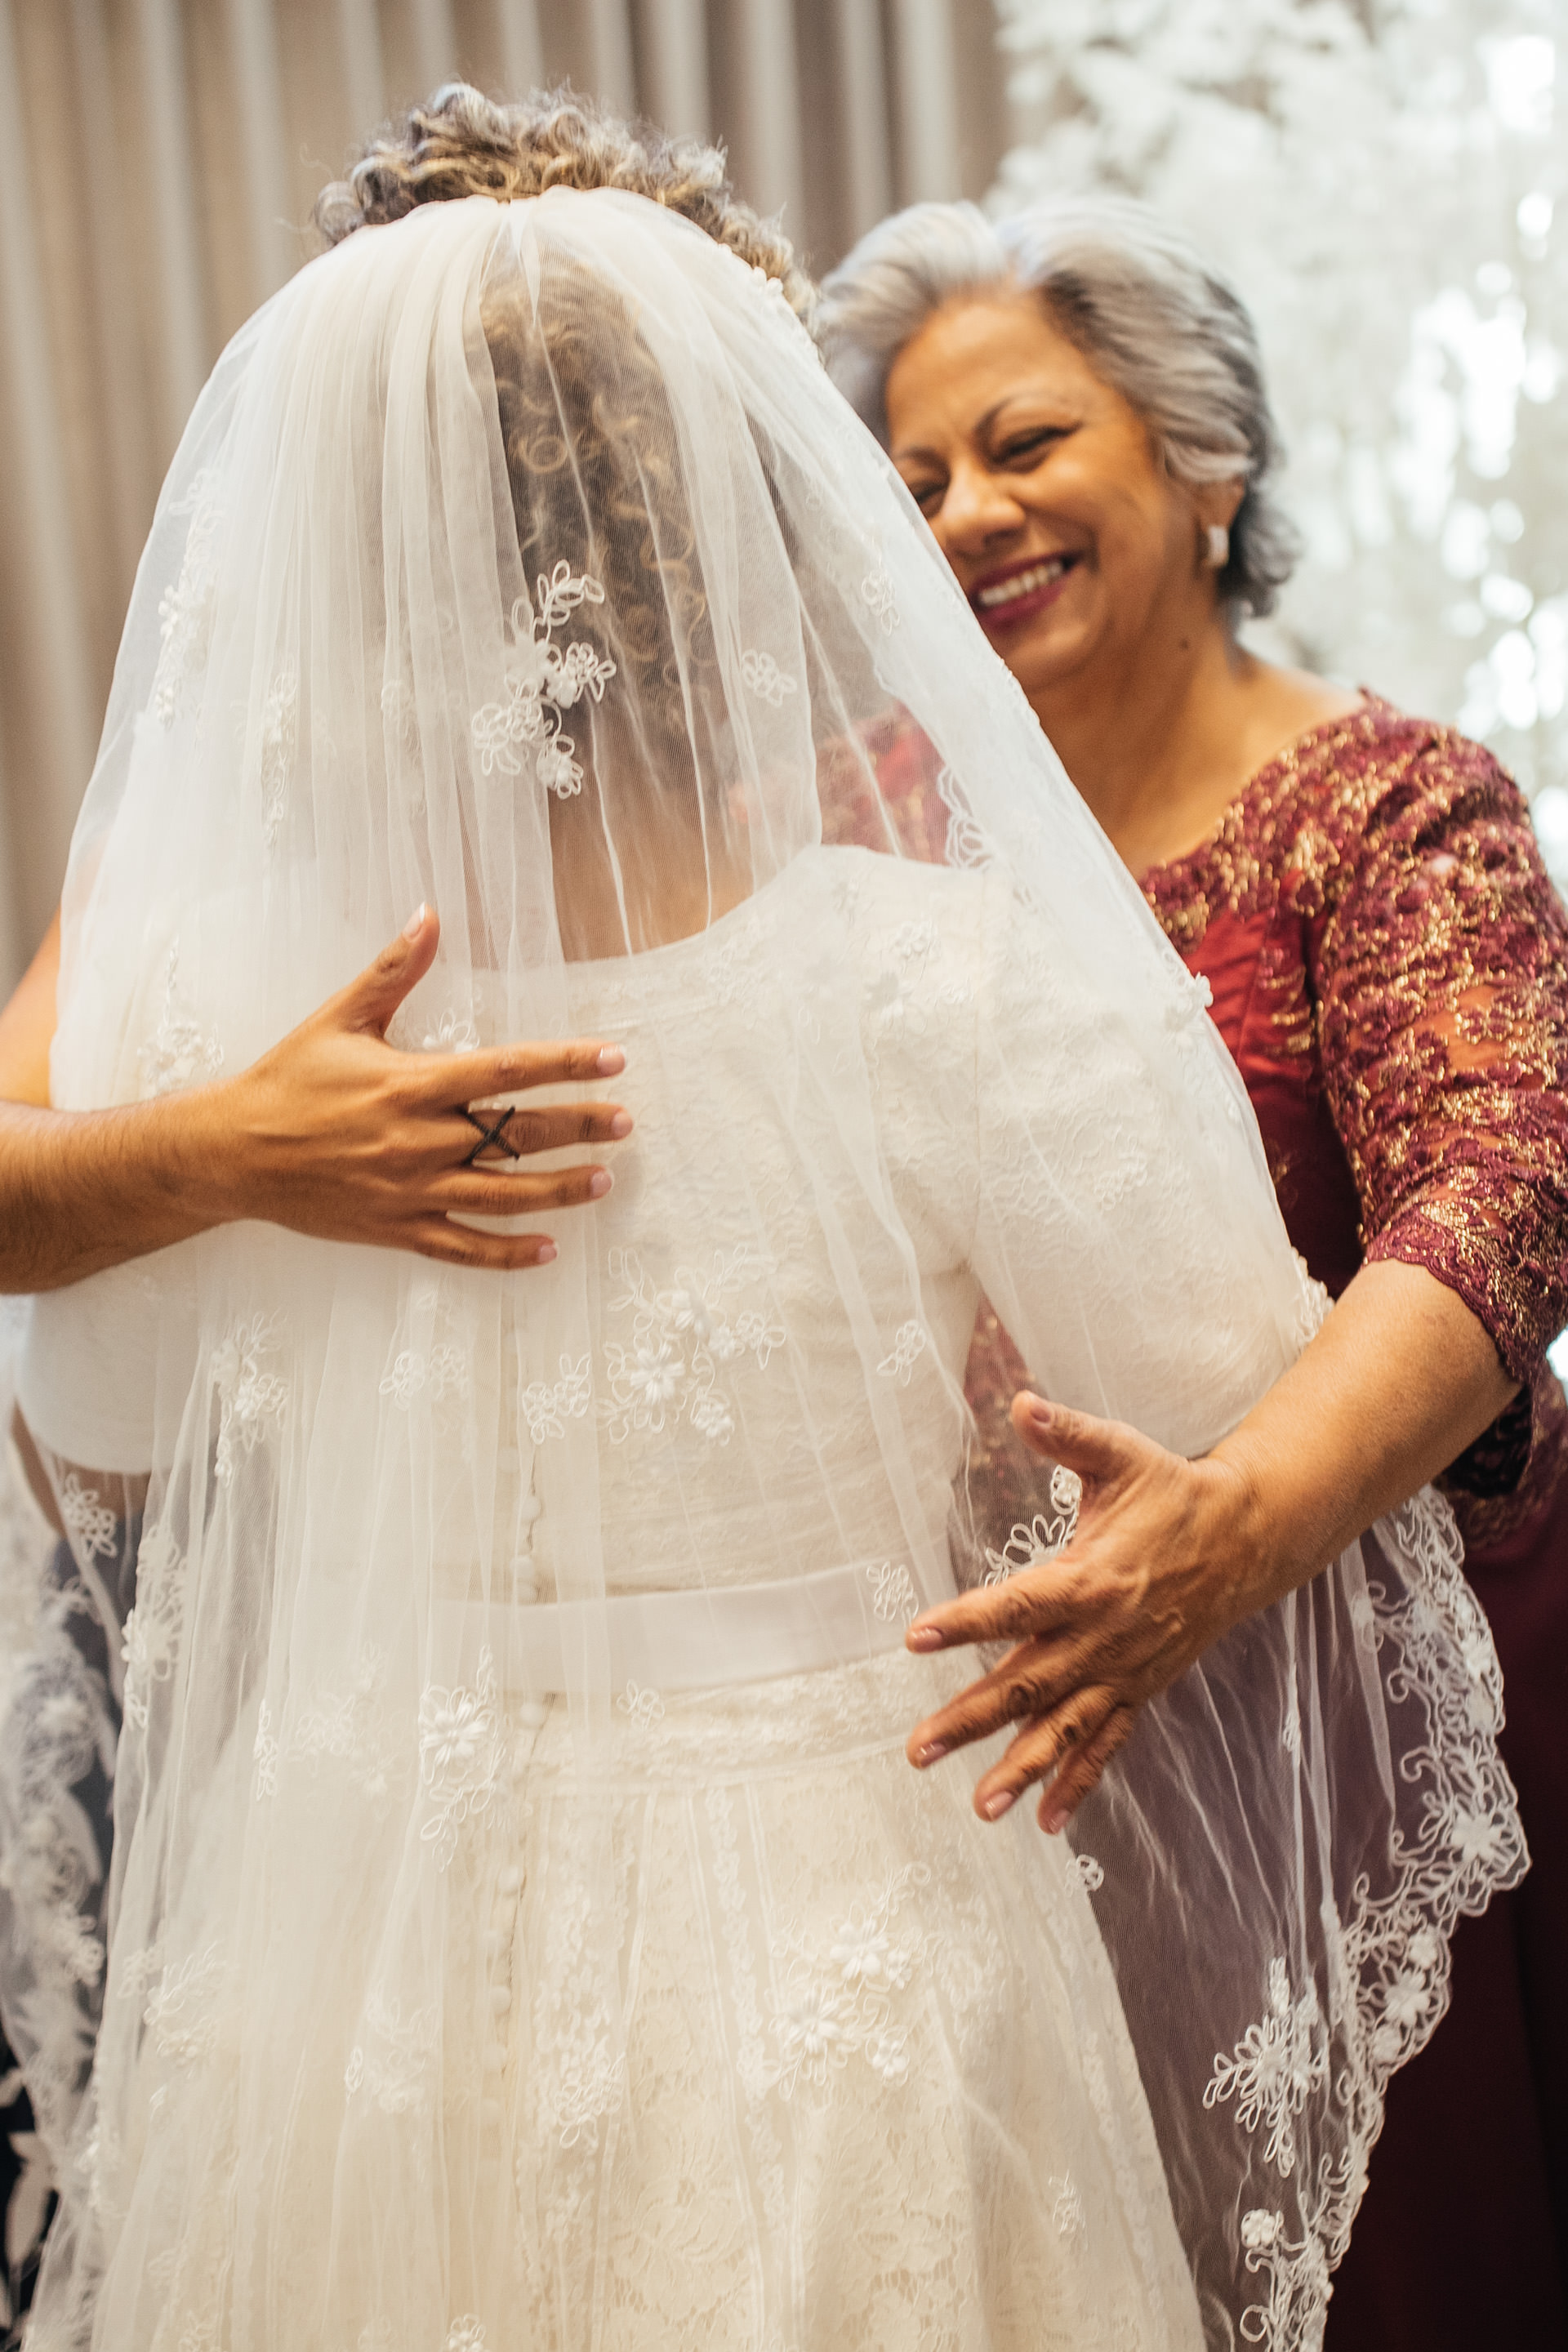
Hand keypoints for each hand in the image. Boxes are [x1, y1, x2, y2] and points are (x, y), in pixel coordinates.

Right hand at [204, 905, 631, 1269]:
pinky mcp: (395, 1229)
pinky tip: (547, 1250)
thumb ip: (393, 970)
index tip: (611, 1059)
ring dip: (557, 1191)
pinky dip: (506, 1253)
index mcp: (410, 1084)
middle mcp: (417, 1140)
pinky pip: (462, 1247)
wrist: (232, 1154)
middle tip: (625, 1123)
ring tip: (603, 1180)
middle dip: (577, 1127)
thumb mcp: (339, 1018)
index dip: (564, 1064)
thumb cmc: (288, 1081)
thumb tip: (430, 914)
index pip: (505, 1071)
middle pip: (515, 1135)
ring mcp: (409, 1191)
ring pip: (500, 1196)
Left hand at [905, 1392, 1261, 1832]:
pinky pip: (1106, 1744)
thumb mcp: (1122, 1454)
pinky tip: (1044, 1821)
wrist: (1247, 1539)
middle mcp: (1104, 1636)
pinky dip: (1077, 1783)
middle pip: (1029, 1684)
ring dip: (1019, 1769)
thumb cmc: (1173, 1492)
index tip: (915, 1635)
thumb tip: (1019, 1402)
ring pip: (1064, 1729)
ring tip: (978, 1807)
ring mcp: (1123, 1670)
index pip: (1018, 1606)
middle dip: (971, 1719)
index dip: (967, 1620)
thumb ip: (1067, 1433)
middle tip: (917, 1748)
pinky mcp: (1139, 1689)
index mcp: (1092, 1578)